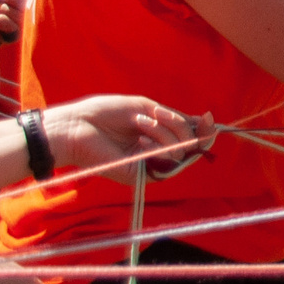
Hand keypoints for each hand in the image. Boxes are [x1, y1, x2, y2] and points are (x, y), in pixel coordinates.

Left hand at [45, 95, 204, 182]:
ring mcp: (150, 165)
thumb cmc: (104, 114)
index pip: (192, 137)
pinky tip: (140, 140)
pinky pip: (166, 162)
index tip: (208, 117)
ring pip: (181, 152)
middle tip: (160, 114)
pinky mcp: (142, 176)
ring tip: (140, 123)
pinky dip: (158, 146)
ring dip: (164, 131)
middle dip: (180, 126)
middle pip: (191, 145)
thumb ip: (174, 117)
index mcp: (158, 135)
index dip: (204, 130)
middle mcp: (157, 152)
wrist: (76, 127)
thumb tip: (205, 120)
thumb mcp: (146, 108)